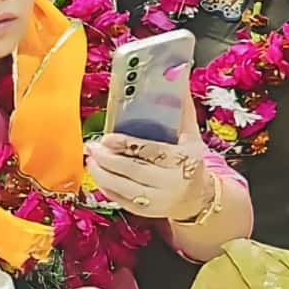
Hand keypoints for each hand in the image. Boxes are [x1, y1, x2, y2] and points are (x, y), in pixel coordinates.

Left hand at [85, 91, 213, 220]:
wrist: (198, 197)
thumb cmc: (190, 160)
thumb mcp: (190, 135)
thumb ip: (181, 110)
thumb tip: (176, 75)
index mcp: (184, 160)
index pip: (152, 152)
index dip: (127, 145)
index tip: (106, 137)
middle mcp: (172, 183)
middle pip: (133, 171)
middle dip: (108, 159)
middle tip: (91, 145)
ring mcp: (158, 201)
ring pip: (123, 188)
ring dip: (101, 173)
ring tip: (90, 158)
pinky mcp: (145, 213)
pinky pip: (120, 200)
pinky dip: (105, 187)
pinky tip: (97, 173)